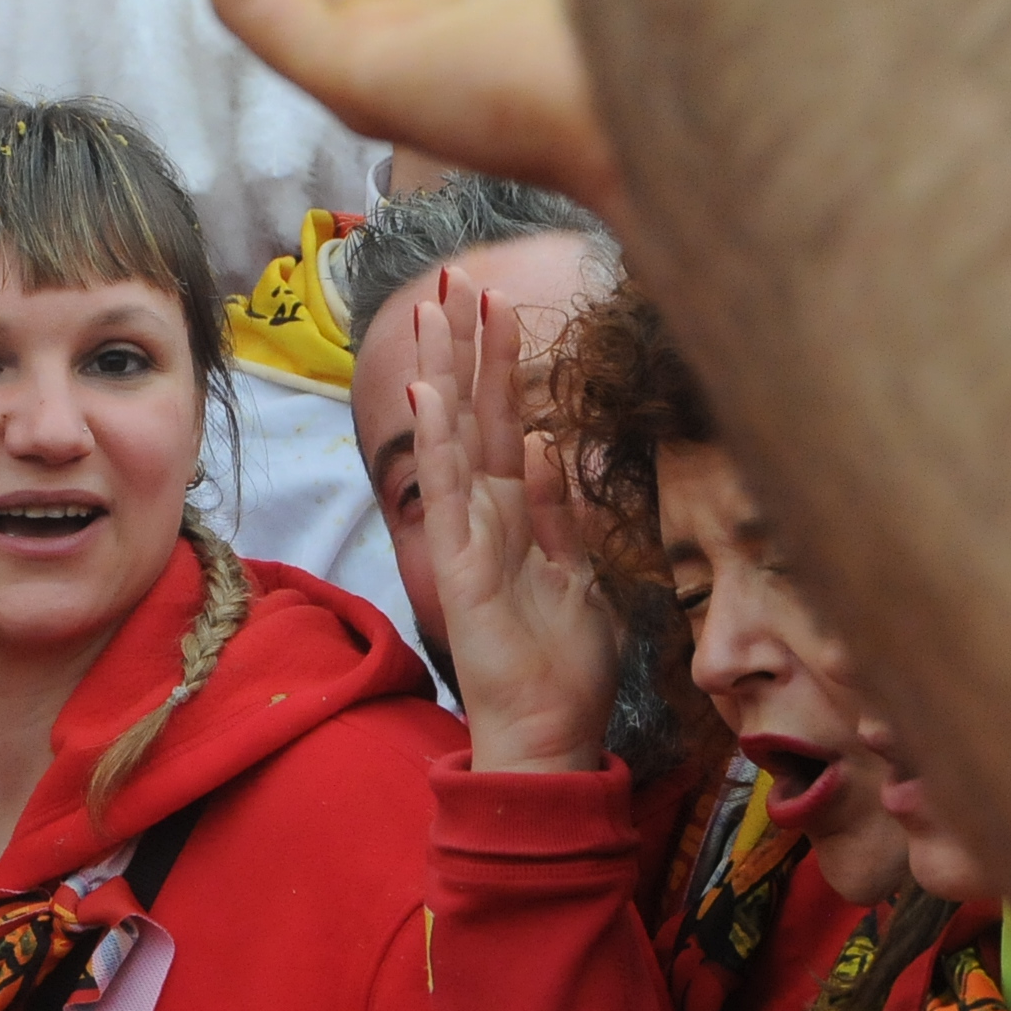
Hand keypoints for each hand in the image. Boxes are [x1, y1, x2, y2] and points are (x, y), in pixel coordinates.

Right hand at [411, 270, 621, 772]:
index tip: (496, 302)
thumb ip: (565, 511)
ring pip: (453, 437)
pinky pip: (447, 492)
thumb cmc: (565, 664)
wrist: (547, 731)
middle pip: (474, 413)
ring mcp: (467, 536)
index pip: (504, 420)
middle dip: (466, 345)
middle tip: (454, 278)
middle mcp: (486, 515)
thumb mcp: (582, 571)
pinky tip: (428, 392)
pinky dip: (437, 442)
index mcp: (518, 514)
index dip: (500, 363)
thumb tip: (548, 445)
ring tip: (435, 310)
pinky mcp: (460, 565)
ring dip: (445, 372)